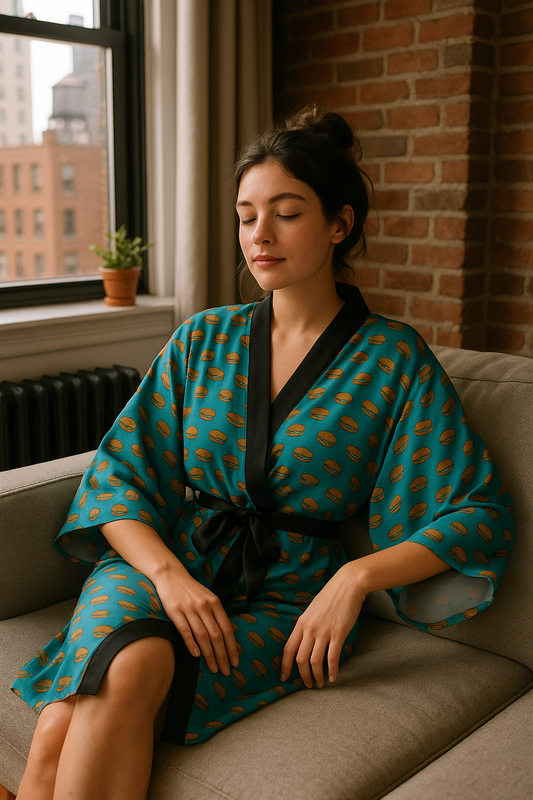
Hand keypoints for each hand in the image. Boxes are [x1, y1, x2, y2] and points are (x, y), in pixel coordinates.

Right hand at [154, 568, 238, 676]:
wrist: (171, 575)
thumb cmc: (191, 589)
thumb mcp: (208, 597)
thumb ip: (216, 614)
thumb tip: (226, 636)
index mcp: (215, 602)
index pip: (227, 629)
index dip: (232, 647)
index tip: (235, 661)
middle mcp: (204, 606)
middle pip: (216, 635)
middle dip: (222, 655)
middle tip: (226, 671)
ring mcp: (189, 608)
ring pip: (202, 636)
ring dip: (209, 654)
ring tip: (213, 668)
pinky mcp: (175, 611)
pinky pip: (185, 631)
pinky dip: (191, 644)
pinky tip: (196, 655)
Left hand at [280, 562, 364, 688]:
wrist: (347, 585)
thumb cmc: (331, 596)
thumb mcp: (312, 609)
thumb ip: (307, 625)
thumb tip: (304, 641)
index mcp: (301, 622)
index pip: (288, 648)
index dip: (285, 665)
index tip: (284, 677)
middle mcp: (309, 628)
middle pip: (300, 659)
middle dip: (302, 676)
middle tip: (307, 685)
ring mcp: (324, 631)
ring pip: (315, 661)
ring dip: (316, 676)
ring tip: (320, 683)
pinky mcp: (338, 634)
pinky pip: (332, 657)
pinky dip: (332, 670)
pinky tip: (333, 677)